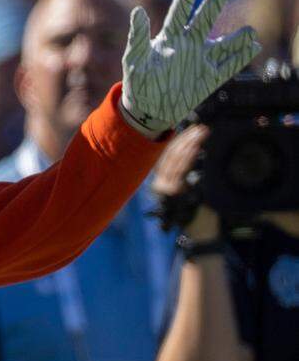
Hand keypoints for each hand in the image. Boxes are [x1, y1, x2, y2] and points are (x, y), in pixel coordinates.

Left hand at [120, 0, 258, 136]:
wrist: (147, 110)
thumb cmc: (137, 82)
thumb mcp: (134, 60)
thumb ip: (137, 37)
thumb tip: (137, 11)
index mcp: (169, 37)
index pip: (179, 12)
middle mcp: (189, 43)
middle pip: (205, 19)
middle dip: (213, 4)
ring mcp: (202, 60)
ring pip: (225, 42)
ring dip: (237, 36)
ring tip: (249, 31)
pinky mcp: (210, 78)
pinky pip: (230, 65)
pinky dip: (242, 57)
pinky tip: (254, 47)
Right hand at [151, 123, 219, 238]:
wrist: (201, 232)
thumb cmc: (199, 210)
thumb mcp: (191, 188)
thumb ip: (187, 173)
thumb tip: (194, 149)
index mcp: (161, 183)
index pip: (167, 156)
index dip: (179, 141)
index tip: (191, 129)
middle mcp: (159, 185)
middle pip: (170, 155)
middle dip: (186, 139)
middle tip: (200, 129)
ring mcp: (165, 188)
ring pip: (175, 159)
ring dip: (189, 144)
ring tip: (201, 133)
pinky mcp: (173, 191)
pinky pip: (181, 168)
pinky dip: (189, 155)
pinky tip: (197, 146)